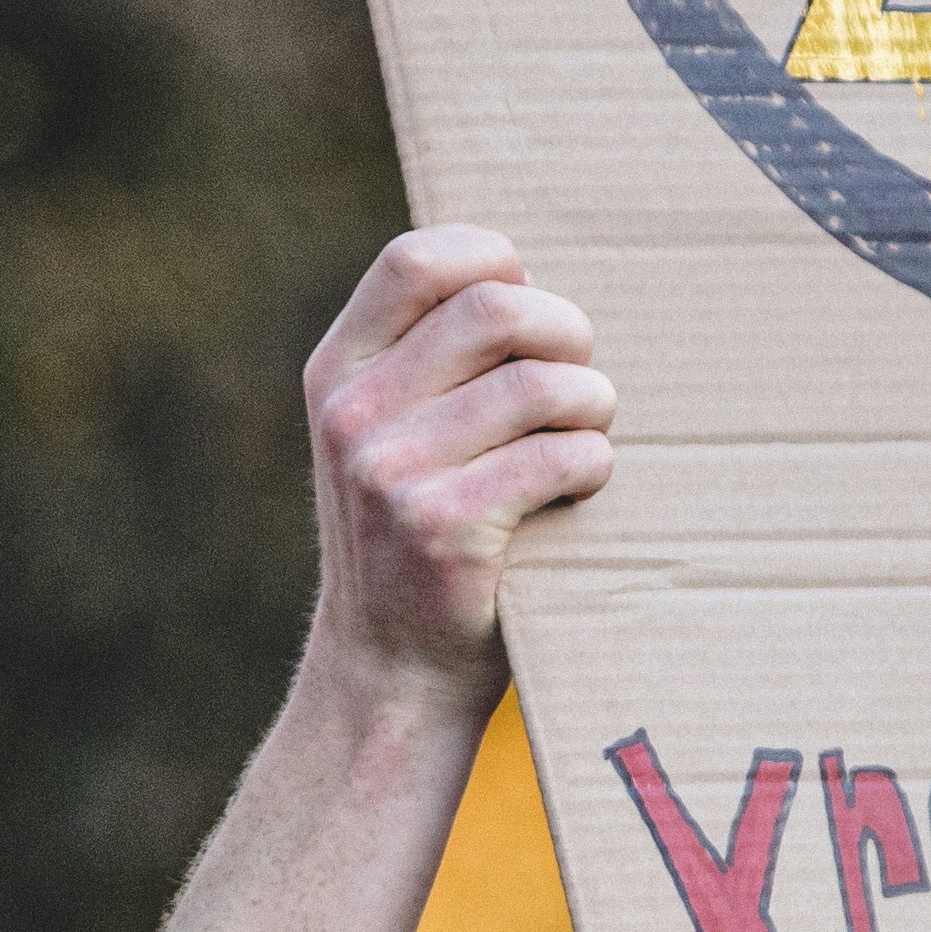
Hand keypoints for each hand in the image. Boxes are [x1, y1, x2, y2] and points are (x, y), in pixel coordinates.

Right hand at [302, 225, 612, 701]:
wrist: (390, 673)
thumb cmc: (412, 537)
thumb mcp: (380, 438)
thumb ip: (423, 362)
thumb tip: (524, 278)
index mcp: (337, 372)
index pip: (415, 260)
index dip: (491, 259)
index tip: (526, 303)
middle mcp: (353, 413)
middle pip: (495, 308)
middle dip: (566, 330)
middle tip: (579, 373)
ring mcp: (392, 471)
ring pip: (540, 385)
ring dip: (593, 402)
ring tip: (591, 428)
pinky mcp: (445, 527)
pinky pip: (559, 457)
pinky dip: (593, 463)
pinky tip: (583, 482)